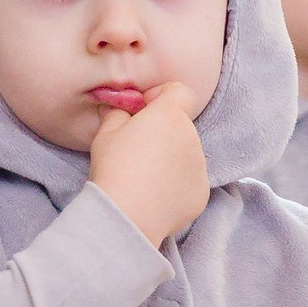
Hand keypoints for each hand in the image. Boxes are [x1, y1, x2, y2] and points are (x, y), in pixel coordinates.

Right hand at [89, 82, 208, 245]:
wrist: (128, 215)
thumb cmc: (114, 169)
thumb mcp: (106, 134)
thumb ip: (117, 113)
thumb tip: (121, 110)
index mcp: (170, 115)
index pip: (180, 91)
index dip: (162, 96)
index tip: (144, 110)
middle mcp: (192, 137)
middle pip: (180, 126)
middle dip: (162, 132)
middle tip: (137, 151)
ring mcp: (200, 166)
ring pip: (186, 154)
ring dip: (170, 159)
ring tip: (144, 178)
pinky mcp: (201, 192)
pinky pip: (190, 181)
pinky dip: (176, 185)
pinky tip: (154, 195)